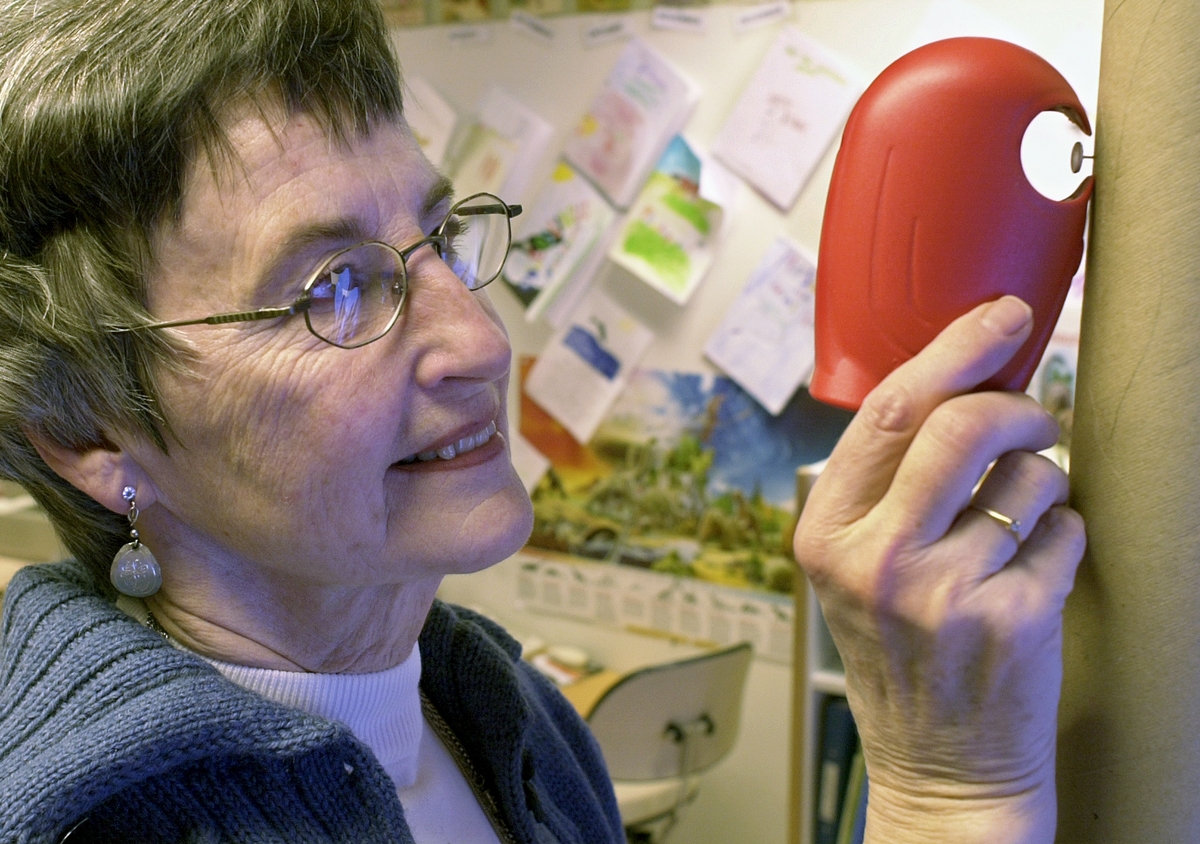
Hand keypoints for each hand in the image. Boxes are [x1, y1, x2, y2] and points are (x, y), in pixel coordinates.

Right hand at [793, 297, 1085, 843]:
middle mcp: (874, 560)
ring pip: (1029, 473)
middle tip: (1035, 414)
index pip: (886, 414)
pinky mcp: (1011, 622)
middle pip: (961, 425)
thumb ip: (881, 487)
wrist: (938, 767)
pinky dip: (1063, 536)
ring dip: (1044, 480)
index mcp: (824, 534)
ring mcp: (943, 594)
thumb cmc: (899, 656)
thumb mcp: (853, 568)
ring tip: (1022, 520)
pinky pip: (1066, 530)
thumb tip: (955, 382)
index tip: (1000, 316)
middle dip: (1018, 402)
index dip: (952, 350)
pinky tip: (1033, 572)